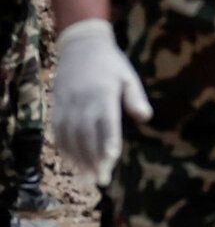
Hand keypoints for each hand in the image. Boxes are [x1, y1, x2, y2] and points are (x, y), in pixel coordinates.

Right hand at [51, 18, 151, 183]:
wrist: (80, 47)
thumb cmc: (110, 63)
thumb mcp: (128, 76)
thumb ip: (135, 98)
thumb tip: (145, 118)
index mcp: (103, 94)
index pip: (106, 121)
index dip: (108, 141)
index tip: (111, 159)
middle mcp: (83, 102)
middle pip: (87, 135)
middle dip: (94, 159)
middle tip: (102, 180)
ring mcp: (67, 106)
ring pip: (71, 138)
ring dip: (79, 160)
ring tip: (88, 178)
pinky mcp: (57, 108)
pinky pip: (59, 133)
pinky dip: (65, 150)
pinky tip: (73, 163)